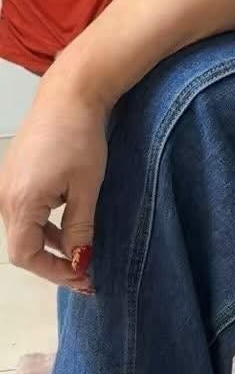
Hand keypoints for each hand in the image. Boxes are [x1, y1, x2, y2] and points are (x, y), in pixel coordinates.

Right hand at [0, 76, 107, 291]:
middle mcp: (5, 196)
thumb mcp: (87, 188)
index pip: (26, 256)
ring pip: (24, 230)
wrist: (68, 96)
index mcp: (21, 202)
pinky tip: (69, 228)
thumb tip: (79, 261)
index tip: (83, 278)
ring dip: (51, 246)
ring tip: (82, 254)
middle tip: (86, 274)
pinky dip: (45, 226)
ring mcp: (6, 185)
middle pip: (22, 246)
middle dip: (54, 263)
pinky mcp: (14, 176)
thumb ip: (80, 228)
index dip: (54, 273)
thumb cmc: (80, 137)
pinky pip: (25, 212)